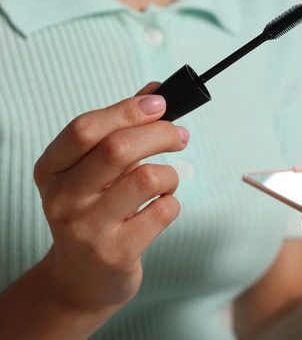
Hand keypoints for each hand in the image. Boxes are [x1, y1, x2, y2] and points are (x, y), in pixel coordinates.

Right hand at [33, 83, 188, 313]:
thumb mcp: (94, 171)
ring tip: (166, 182)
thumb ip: (121, 129)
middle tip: (181, 136)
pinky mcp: (116, 252)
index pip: (85, 129)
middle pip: (118, 148)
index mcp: (50, 170)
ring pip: (147, 178)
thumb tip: (155, 91)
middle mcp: (61, 198)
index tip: (159, 103)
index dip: (127, 110)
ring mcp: (87, 228)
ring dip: (169, 174)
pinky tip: (160, 209)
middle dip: (161, 134)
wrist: (82, 279)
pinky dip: (172, 203)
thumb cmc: (95, 212)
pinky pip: (163, 211)